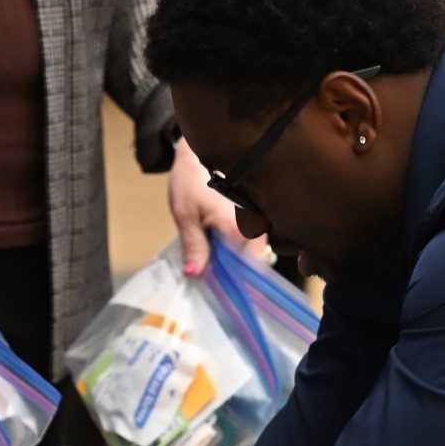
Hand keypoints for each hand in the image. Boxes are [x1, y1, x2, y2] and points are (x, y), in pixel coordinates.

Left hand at [167, 134, 260, 275]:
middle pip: (251, 264)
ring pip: (250, 253)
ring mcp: (259, 221)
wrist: (198, 152)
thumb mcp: (185, 215)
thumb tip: (195, 275)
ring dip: (232, 259)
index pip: (249, 269)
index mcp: (241, 227)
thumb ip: (194, 247)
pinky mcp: (255, 218)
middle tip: (208, 272)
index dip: (235, 283)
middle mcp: (257, 225)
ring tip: (210, 257)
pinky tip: (217, 244)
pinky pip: (249, 242)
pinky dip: (235, 248)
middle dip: (231, 271)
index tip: (221, 292)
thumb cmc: (191, 180)